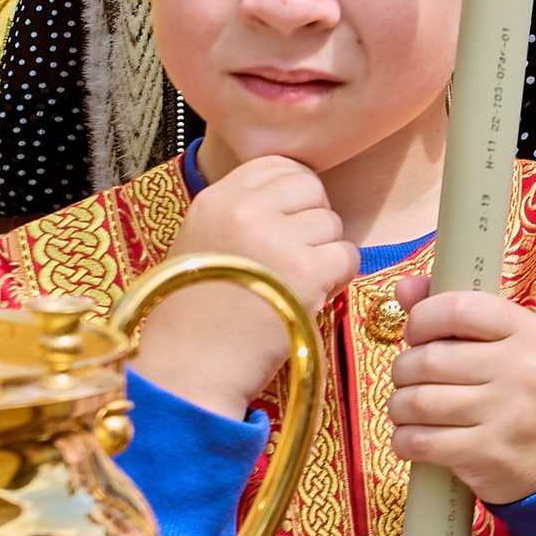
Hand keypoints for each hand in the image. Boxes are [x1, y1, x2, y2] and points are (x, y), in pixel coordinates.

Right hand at [132, 156, 355, 420]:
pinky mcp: (305, 272)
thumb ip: (237, 215)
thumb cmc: (193, 317)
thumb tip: (290, 203)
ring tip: (299, 283)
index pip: (276, 164)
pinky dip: (338, 279)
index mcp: (215, 199)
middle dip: (313, 220)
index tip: (290, 221)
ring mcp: (276, 238)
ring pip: (332, 223)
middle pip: (310, 187)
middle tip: (299, 254)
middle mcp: (244, 209)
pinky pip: (347, 256)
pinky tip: (312, 298)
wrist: (189, 370)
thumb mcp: (198, 243)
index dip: (293, 192)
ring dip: (326, 253)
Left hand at [387, 288, 535, 509]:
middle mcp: (524, 371)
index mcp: (532, 334)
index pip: (459, 308)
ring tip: (406, 408)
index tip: (415, 333)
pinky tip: (409, 439)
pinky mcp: (490, 455)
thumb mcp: (516, 346)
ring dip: (399, 406)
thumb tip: (404, 287)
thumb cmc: (534, 394)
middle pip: (430, 359)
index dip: (423, 317)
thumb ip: (460, 314)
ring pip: (419, 402)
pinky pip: (422, 442)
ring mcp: (508, 415)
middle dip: (404, 369)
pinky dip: (404, 441)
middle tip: (407, 378)